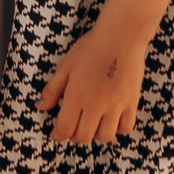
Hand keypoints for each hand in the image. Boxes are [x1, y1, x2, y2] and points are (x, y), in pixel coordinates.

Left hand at [40, 20, 148, 145]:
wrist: (121, 37)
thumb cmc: (90, 48)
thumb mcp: (65, 66)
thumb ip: (52, 89)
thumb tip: (40, 107)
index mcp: (76, 95)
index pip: (65, 128)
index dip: (58, 135)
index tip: (56, 134)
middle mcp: (96, 104)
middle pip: (84, 136)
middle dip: (75, 135)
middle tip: (73, 126)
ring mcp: (116, 105)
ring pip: (105, 136)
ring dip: (96, 134)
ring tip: (92, 122)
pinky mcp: (132, 103)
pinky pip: (126, 127)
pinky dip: (118, 128)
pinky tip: (111, 118)